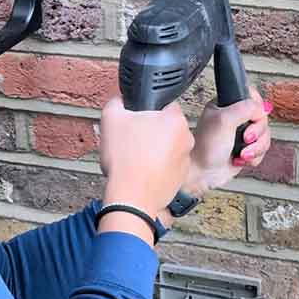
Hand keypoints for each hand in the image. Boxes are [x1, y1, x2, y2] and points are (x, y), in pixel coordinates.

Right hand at [100, 97, 193, 216]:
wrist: (132, 198)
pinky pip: (166, 166)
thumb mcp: (111, 119)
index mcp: (175, 120)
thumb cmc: (125, 159)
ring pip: (166, 148)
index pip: (163, 105)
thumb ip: (117, 102)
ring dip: (153, 151)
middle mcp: (186, 139)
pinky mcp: (179, 178)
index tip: (135, 121)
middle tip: (132, 140)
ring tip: (134, 159)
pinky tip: (139, 173)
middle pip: (165, 128)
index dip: (146, 112)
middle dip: (150, 132)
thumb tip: (120, 101)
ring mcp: (185, 160)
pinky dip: (155, 168)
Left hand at [187, 87, 272, 195]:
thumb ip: (246, 108)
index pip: (251, 96)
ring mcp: (241, 134)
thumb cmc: (205, 147)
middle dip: (256, 132)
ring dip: (256, 147)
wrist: (202, 173)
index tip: (251, 117)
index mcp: (226, 105)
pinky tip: (241, 159)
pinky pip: (262, 150)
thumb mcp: (224, 120)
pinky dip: (254, 156)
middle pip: (262, 118)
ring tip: (242, 153)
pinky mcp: (246, 149)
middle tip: (245, 138)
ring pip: (264, 135)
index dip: (256, 107)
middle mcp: (235, 118)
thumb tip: (262, 109)